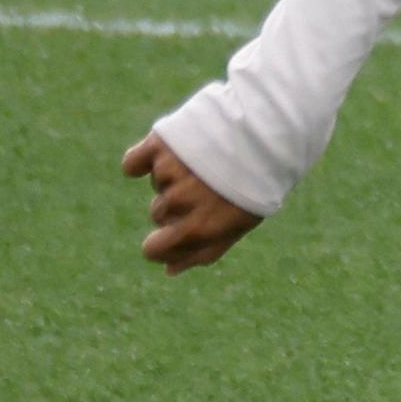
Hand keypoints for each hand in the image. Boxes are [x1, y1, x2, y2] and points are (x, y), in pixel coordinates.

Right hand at [120, 133, 263, 271]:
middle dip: (177, 205)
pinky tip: (167, 152)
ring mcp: (169, 173)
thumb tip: (169, 270)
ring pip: (156, 186)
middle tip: (209, 185)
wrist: (267, 131)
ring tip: (206, 162)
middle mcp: (181, 202)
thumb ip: (204, 250)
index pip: (154, 250)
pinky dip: (142, 160)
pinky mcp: (159, 145)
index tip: (175, 230)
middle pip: (158, 215)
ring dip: (173, 178)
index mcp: (201, 227)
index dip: (162, 243)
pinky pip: (133, 163)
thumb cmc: (255, 183)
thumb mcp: (240, 222)